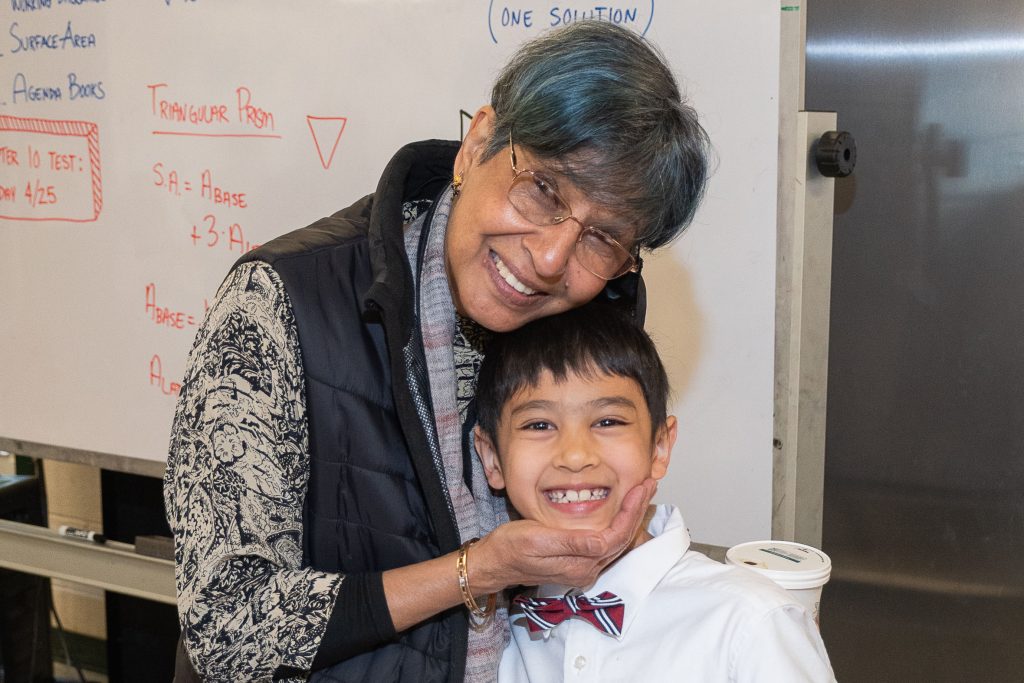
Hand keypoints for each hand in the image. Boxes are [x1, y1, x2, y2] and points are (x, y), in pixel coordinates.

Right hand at [470, 478, 657, 592]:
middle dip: (637, 511)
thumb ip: (571, 544)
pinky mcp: (578, 562)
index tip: (639, 488)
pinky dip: (618, 523)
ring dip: (630, 516)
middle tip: (647, 484)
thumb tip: (601, 543)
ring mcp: (583, 568)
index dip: (631, 512)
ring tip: (640, 492)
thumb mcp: (537, 540)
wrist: (494, 562)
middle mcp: (586, 570)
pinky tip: (621, 509)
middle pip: (622, 539)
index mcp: (579, 565)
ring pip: (617, 541)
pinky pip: (606, 542)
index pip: (617, 537)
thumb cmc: (511, 548)